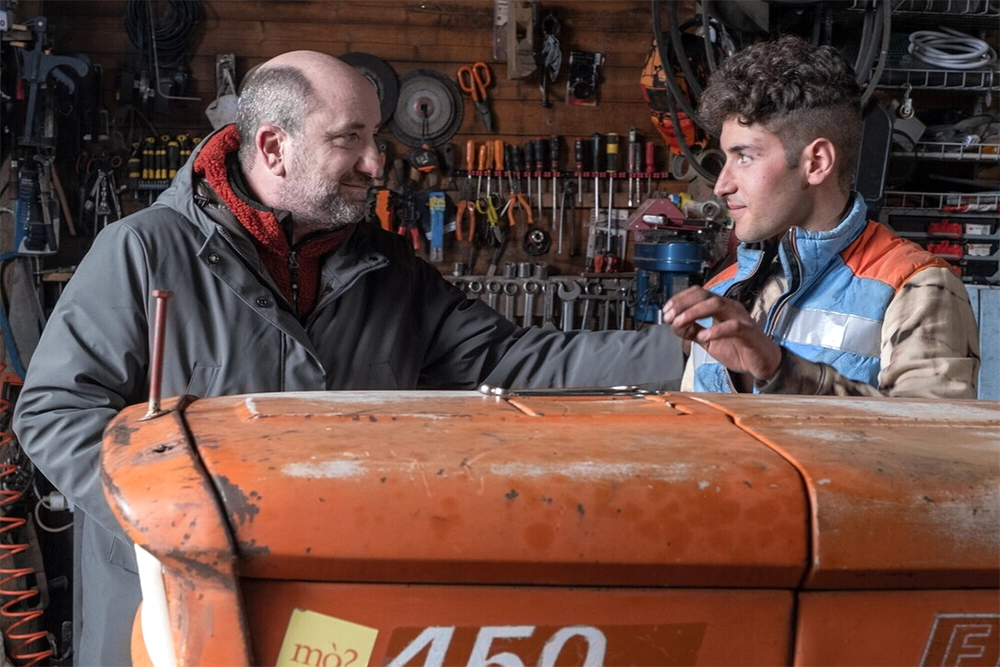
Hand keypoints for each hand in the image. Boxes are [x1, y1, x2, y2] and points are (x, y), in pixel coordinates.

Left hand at [662, 286, 782, 380]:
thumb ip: (692, 331)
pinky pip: (732, 326)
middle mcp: (729, 307)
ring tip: (680, 323)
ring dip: (694, 312)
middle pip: (704, 295)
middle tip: (669, 316)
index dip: (679, 299)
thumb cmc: (738, 348)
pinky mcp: (749, 332)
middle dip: (683, 304)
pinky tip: (703, 337)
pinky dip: (715, 330)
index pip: (697, 293)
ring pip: (716, 304)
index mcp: (719, 307)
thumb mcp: (708, 341)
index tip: (666, 311)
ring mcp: (740, 317)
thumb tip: (674, 325)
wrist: (762, 362)